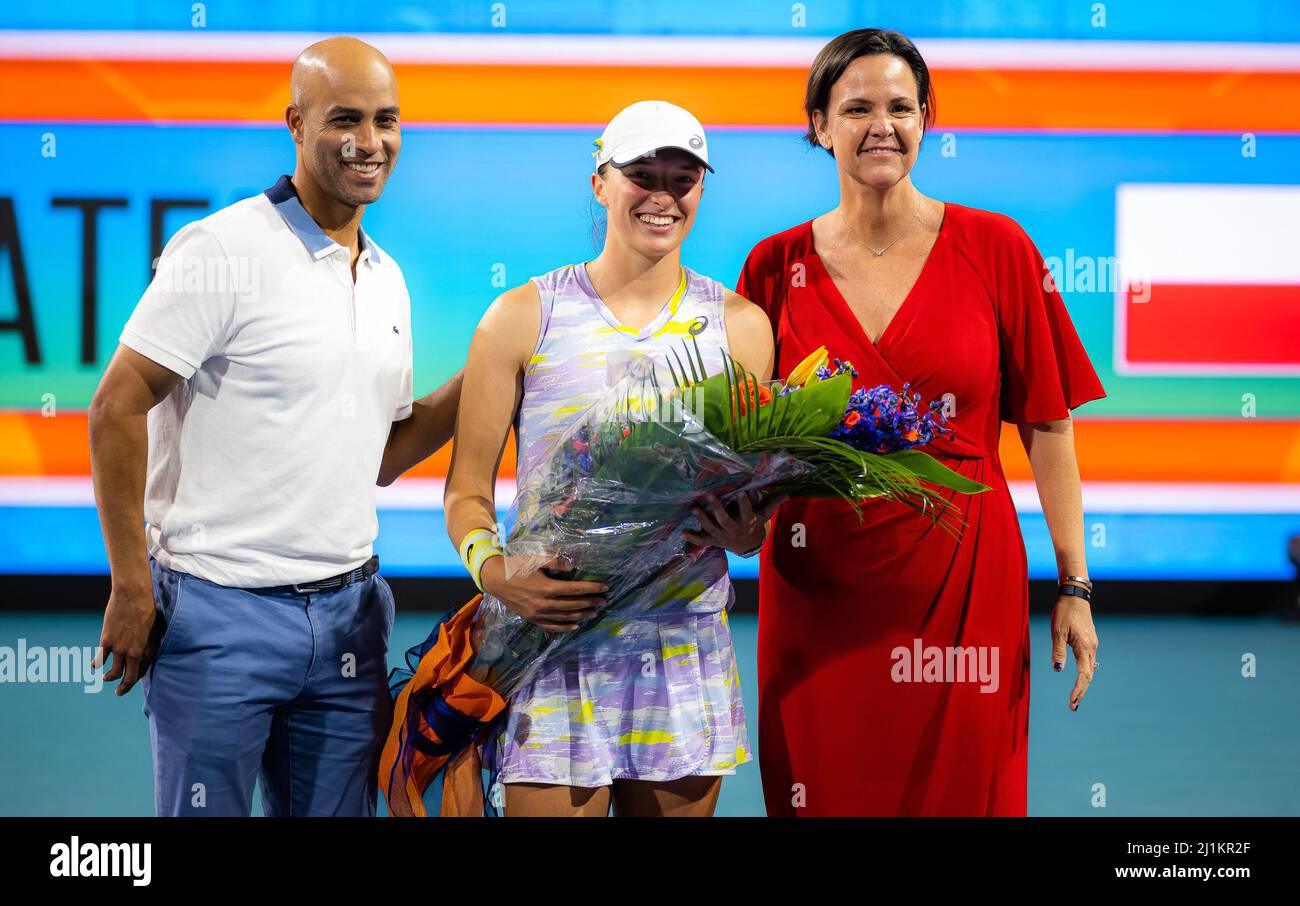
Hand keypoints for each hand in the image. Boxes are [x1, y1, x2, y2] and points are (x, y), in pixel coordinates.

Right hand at [92, 583, 158, 696]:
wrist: (134, 594)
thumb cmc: (148, 607)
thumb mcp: (154, 628)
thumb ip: (148, 641)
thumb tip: (144, 650)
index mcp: (149, 649)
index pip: (143, 670)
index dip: (137, 676)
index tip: (133, 678)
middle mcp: (135, 652)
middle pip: (129, 677)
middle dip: (124, 688)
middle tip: (119, 692)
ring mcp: (120, 648)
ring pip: (114, 672)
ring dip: (109, 678)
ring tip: (106, 678)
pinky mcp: (107, 641)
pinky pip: (100, 659)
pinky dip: (96, 664)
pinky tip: (94, 666)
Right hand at [479, 555, 608, 632]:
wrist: (495, 579)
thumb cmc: (516, 566)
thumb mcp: (536, 559)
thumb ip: (555, 561)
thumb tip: (573, 566)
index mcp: (547, 587)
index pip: (576, 589)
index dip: (592, 589)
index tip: (605, 588)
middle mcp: (544, 603)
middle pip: (573, 604)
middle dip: (590, 602)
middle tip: (604, 601)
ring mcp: (538, 614)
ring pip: (565, 617)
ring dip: (582, 615)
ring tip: (594, 613)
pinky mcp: (532, 619)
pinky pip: (551, 626)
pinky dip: (564, 627)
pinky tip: (575, 626)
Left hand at [683, 490, 788, 555]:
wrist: (748, 546)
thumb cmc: (755, 526)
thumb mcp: (764, 515)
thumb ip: (773, 503)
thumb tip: (787, 493)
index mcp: (747, 522)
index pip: (746, 512)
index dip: (744, 503)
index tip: (741, 492)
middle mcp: (734, 530)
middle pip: (725, 520)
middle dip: (717, 509)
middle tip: (709, 496)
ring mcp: (722, 537)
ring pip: (711, 528)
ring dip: (701, 519)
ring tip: (693, 508)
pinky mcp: (714, 541)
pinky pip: (702, 541)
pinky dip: (693, 538)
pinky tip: (683, 532)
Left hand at [1050, 594, 1098, 710]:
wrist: (1074, 596)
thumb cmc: (1064, 612)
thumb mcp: (1057, 631)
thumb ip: (1058, 651)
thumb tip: (1058, 670)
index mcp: (1084, 648)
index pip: (1083, 675)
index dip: (1078, 690)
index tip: (1072, 703)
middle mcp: (1091, 648)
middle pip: (1088, 675)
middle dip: (1081, 691)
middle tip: (1073, 705)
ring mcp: (1092, 645)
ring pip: (1089, 669)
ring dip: (1083, 683)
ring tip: (1075, 696)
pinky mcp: (1089, 641)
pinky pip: (1088, 661)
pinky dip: (1084, 672)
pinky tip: (1080, 678)